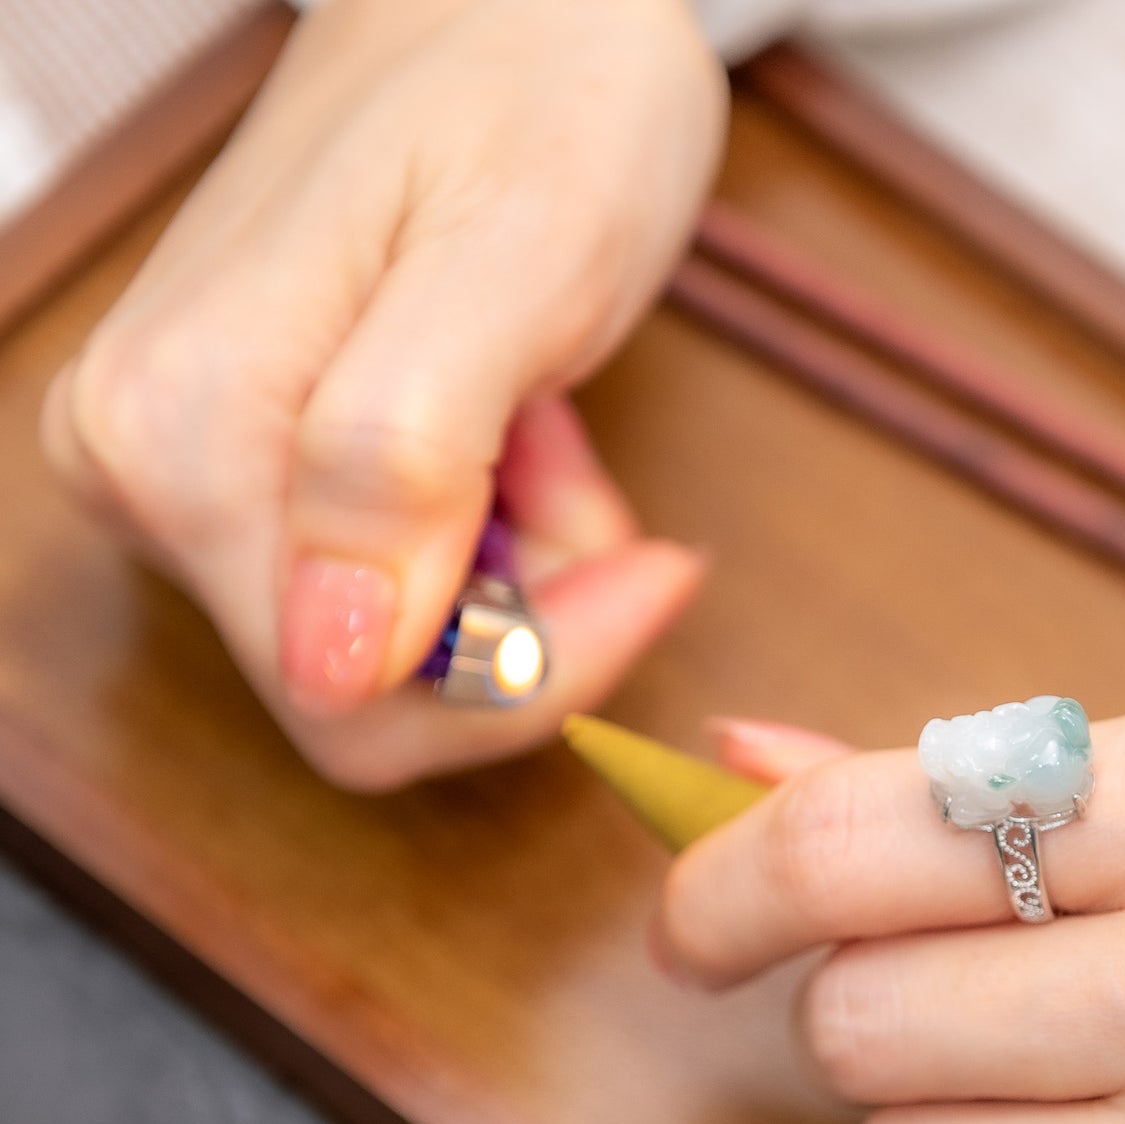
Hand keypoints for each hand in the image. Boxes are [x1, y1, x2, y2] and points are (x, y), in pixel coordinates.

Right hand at [42, 0, 724, 788]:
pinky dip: (480, 540)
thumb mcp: (514, 264)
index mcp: (183, 431)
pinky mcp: (229, 460)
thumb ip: (404, 456)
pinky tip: (512, 430)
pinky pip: (379, 587)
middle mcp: (143, 463)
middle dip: (517, 620)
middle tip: (586, 473)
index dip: (528, 671)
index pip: (352, 699)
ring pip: (382, 650)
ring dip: (509, 575)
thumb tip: (334, 650)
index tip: (648, 563)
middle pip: (360, 689)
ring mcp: (175, 465)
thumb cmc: (537, 90)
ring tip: (548, 425)